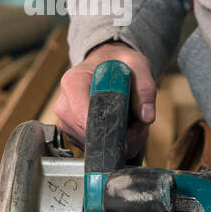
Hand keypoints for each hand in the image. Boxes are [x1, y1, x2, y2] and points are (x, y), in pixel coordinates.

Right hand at [55, 42, 156, 158]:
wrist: (104, 65)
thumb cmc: (116, 64)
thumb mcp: (137, 64)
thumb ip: (145, 88)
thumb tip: (146, 117)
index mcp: (73, 82)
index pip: (84, 116)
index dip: (108, 129)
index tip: (129, 131)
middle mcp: (64, 105)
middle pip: (92, 136)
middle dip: (122, 136)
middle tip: (139, 123)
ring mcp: (66, 122)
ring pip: (96, 146)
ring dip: (120, 140)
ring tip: (130, 120)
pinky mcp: (73, 134)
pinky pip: (95, 147)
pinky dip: (113, 142)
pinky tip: (120, 126)